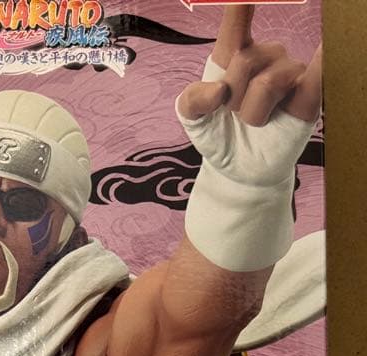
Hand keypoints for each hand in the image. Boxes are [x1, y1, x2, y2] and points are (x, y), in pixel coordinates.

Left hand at [177, 7, 320, 182]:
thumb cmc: (218, 134)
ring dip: (252, 112)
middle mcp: (266, 57)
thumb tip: (218, 91)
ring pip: (267, 82)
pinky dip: (325, 58)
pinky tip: (333, 42)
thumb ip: (193, 100)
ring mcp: (290, 74)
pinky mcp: (309, 96)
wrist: (237, 169)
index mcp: (233, 56)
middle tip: (234, 115)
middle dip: (231, 97)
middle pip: (245, 60)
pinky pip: (319, 73)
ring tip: (254, 122)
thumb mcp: (193, 118)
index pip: (236, 23)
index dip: (240, 6)